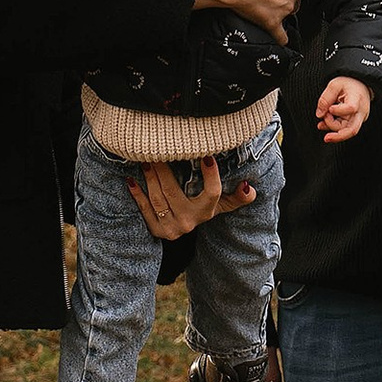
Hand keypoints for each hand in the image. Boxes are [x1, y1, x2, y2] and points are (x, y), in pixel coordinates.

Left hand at [125, 156, 258, 237]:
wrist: (181, 230)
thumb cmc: (202, 209)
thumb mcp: (221, 204)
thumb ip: (238, 197)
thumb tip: (250, 188)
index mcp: (207, 211)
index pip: (213, 193)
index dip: (211, 176)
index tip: (207, 157)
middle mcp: (189, 222)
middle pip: (175, 192)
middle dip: (164, 170)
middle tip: (157, 151)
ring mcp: (172, 228)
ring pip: (158, 199)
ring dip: (150, 178)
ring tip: (145, 160)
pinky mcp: (156, 230)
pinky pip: (144, 209)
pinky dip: (137, 194)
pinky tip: (132, 180)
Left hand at [315, 74, 371, 143]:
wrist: (361, 84)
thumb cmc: (349, 83)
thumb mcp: (334, 85)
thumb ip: (325, 99)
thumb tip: (319, 115)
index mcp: (357, 98)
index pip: (350, 108)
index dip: (338, 111)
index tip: (330, 109)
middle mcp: (361, 111)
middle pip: (352, 129)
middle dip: (338, 136)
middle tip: (326, 138)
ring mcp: (359, 118)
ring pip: (346, 131)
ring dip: (332, 128)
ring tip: (323, 118)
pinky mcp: (355, 122)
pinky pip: (344, 128)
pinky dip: (333, 127)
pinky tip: (324, 123)